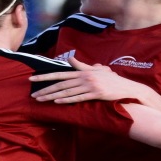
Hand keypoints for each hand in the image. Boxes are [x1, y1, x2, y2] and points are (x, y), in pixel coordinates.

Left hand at [30, 56, 144, 102]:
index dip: (45, 76)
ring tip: (40, 100)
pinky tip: (57, 102)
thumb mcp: (96, 70)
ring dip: (52, 96)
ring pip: (67, 92)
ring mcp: (90, 86)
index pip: (60, 74)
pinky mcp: (96, 94)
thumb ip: (82, 65)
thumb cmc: (111, 80)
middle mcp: (84, 77)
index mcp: (83, 72)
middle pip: (60, 84)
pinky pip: (79, 97)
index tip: (33, 78)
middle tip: (33, 95)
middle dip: (45, 89)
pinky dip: (67, 100)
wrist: (127, 88)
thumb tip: (70, 59)